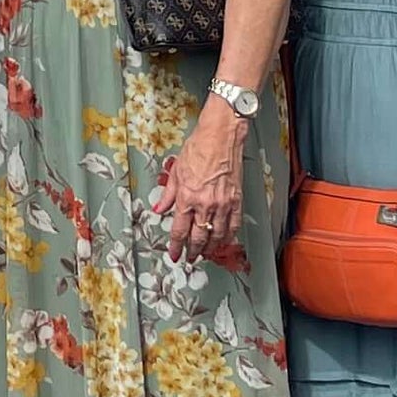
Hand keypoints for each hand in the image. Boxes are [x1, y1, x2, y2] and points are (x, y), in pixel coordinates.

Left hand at [149, 108, 243, 257]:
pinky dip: (228, 236)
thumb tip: (159, 208)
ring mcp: (222, 204)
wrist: (220, 137)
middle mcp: (204, 204)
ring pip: (216, 235)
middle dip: (193, 251)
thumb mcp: (175, 171)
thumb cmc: (198, 148)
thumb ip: (168, 194)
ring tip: (206, 254)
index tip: (174, 254)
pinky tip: (224, 241)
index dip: (176, 246)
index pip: (179, 230)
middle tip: (190, 259)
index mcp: (187, 198)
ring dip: (210, 248)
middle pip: (198, 237)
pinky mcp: (236, 200)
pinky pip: (233, 225)